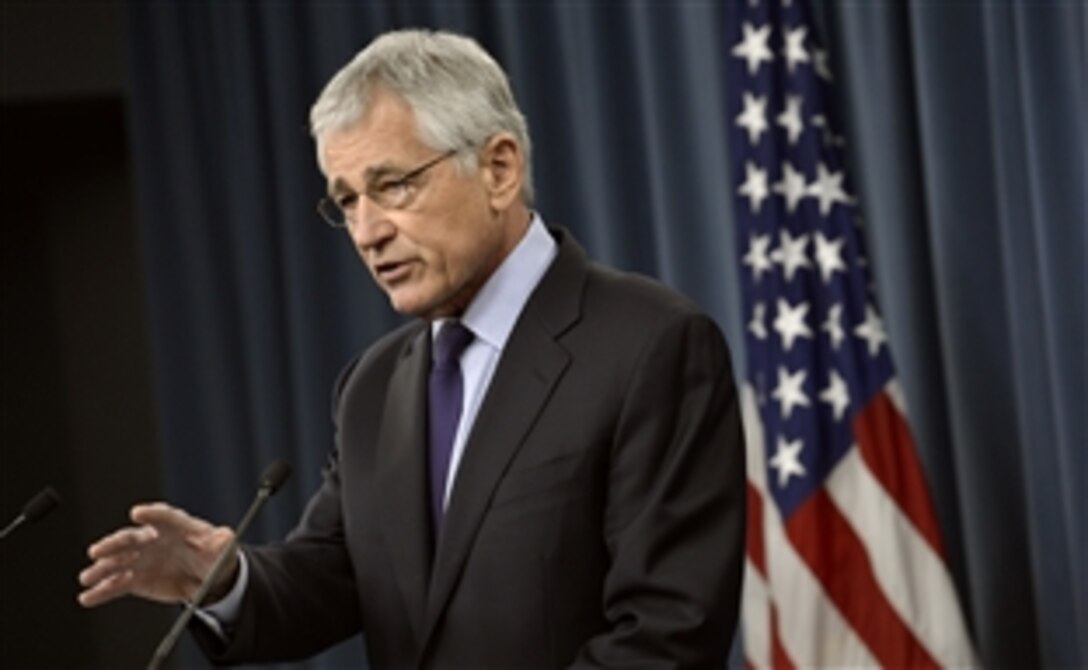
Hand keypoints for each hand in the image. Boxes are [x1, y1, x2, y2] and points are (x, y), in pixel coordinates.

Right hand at [78, 503, 236, 607]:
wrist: (209, 577)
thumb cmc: (214, 555)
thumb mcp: (224, 548)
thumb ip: (223, 542)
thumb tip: (224, 538)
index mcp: (176, 526)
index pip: (163, 516)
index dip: (151, 514)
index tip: (138, 513)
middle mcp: (153, 539)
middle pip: (131, 538)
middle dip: (114, 543)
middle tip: (98, 550)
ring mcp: (142, 559)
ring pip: (119, 562)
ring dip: (102, 569)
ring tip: (88, 577)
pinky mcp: (137, 579)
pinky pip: (118, 584)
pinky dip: (103, 591)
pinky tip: (89, 596)